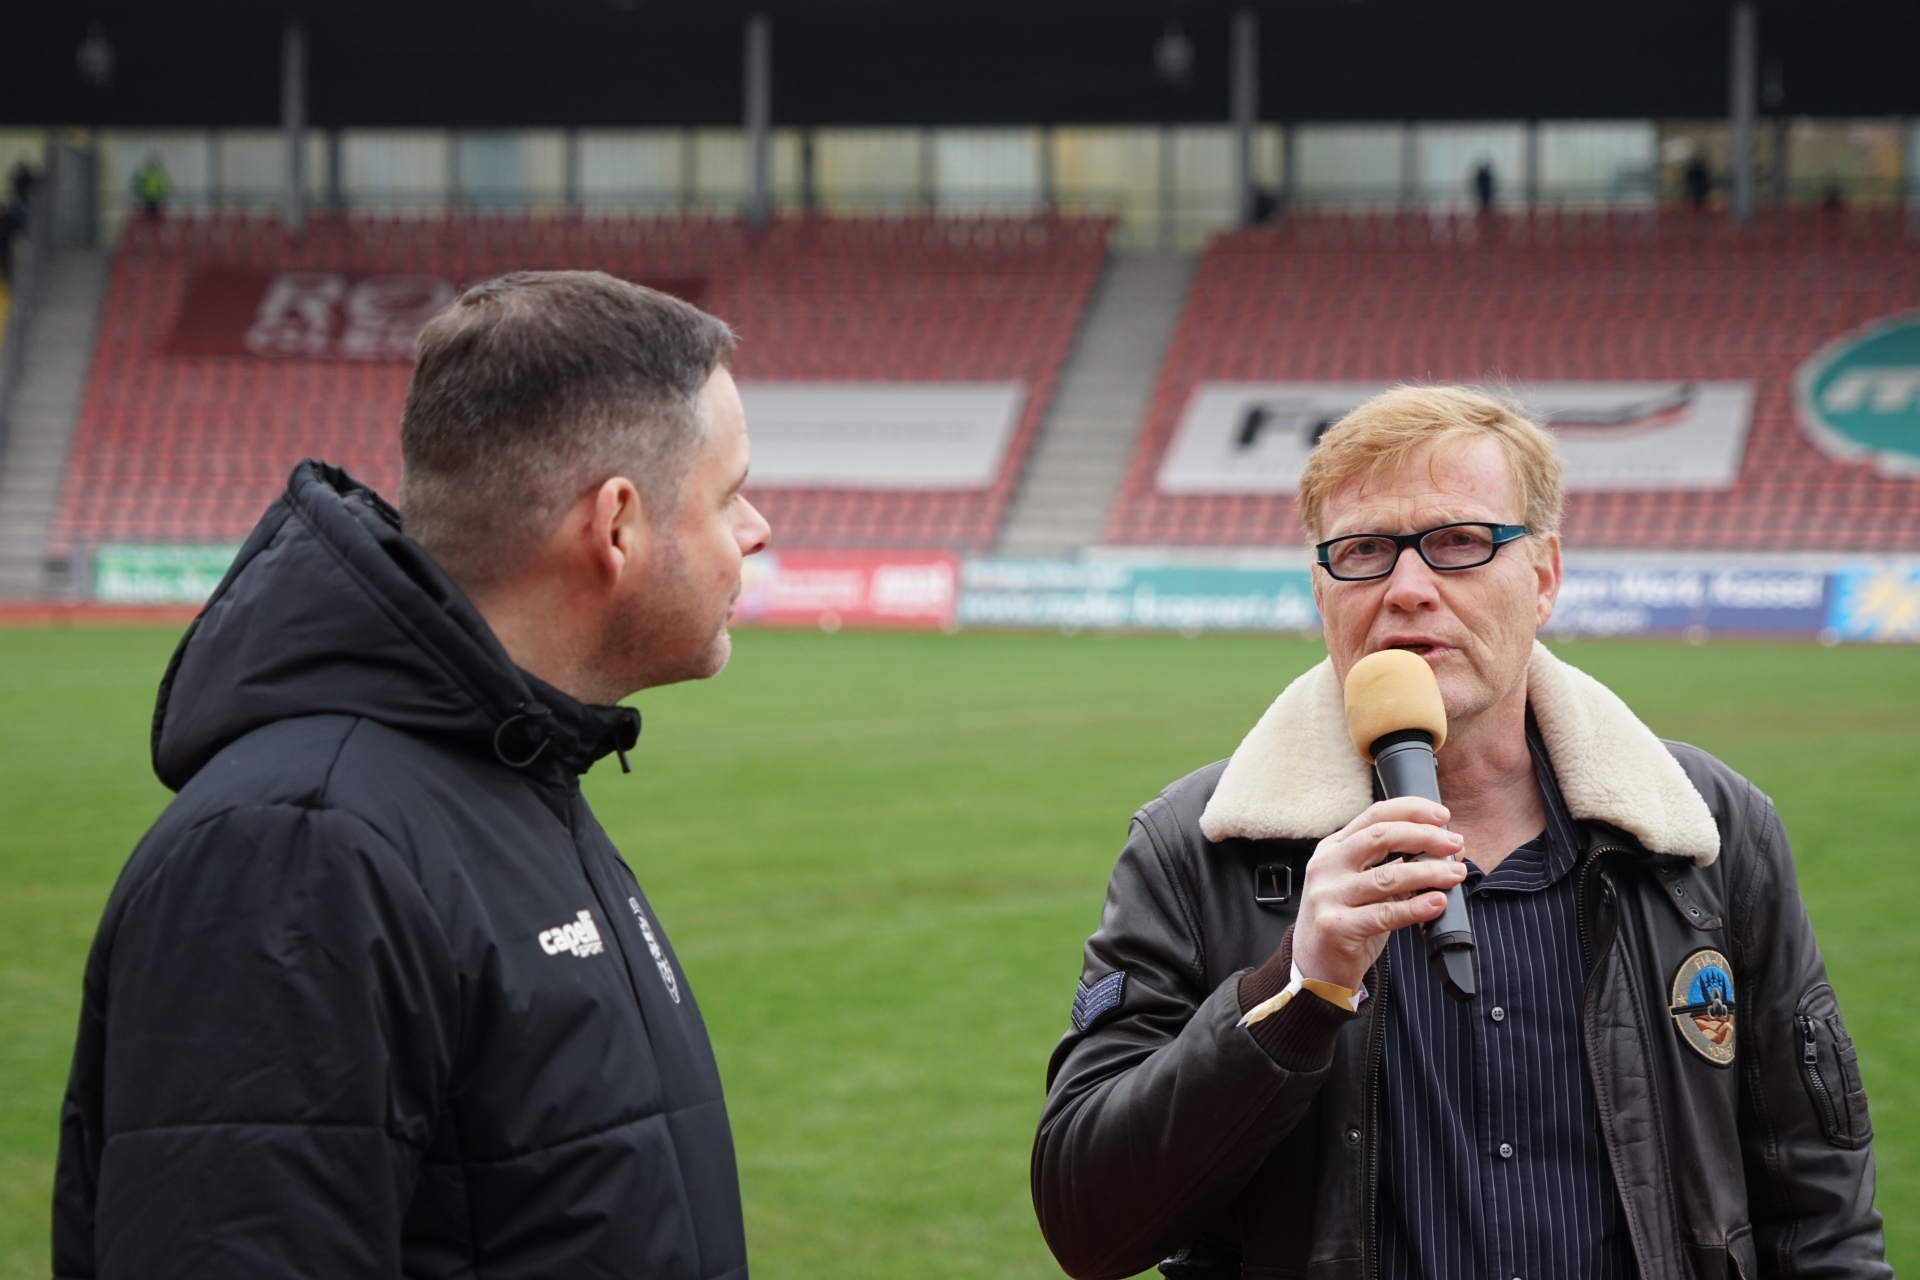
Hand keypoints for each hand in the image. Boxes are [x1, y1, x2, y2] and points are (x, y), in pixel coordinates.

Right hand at [1291, 797, 1467, 990]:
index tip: (1442, 815)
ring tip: (1454, 874)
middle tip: (1453, 844)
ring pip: (1387, 876)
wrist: (1315, 968)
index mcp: (1333, 849)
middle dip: (1423, 836)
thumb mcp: (1364, 886)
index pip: (1374, 815)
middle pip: (1380, 837)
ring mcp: (1328, 896)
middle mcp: (1326, 867)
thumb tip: (1440, 850)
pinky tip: (1437, 903)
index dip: (1412, 810)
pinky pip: (1385, 914)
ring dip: (1428, 872)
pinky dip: (1416, 908)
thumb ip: (1392, 866)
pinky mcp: (1336, 927)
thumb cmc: (1346, 923)